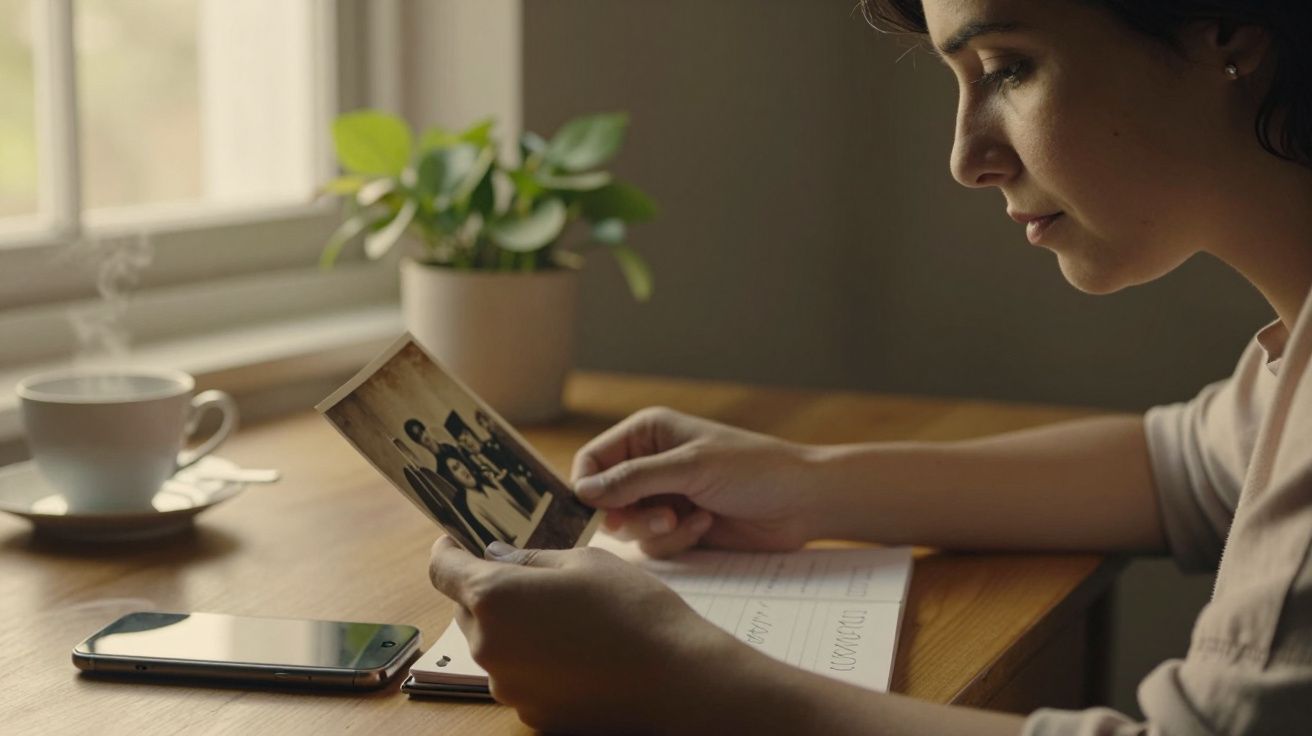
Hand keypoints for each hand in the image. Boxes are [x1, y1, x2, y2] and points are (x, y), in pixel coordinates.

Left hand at [427, 537, 745, 733]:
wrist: (677, 681)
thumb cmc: (634, 611)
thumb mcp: (584, 561)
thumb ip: (529, 559)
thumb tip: (496, 557)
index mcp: (494, 597)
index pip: (442, 569)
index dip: (449, 550)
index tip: (458, 542)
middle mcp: (489, 645)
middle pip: (467, 609)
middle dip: (490, 589)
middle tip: (537, 579)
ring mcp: (507, 685)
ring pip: (494, 643)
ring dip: (515, 626)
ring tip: (569, 618)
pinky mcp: (530, 712)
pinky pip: (519, 675)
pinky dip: (536, 660)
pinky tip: (578, 651)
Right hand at [571, 407, 821, 556]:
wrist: (802, 502)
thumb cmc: (752, 469)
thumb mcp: (689, 467)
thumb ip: (633, 479)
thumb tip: (582, 492)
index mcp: (647, 434)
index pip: (592, 460)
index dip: (587, 487)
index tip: (593, 512)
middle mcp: (650, 464)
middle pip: (604, 499)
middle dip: (628, 514)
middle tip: (660, 517)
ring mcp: (664, 498)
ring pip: (628, 527)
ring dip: (655, 529)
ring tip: (687, 519)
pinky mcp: (680, 528)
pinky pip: (654, 545)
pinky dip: (676, 540)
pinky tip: (705, 525)